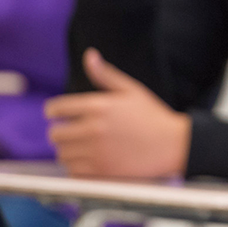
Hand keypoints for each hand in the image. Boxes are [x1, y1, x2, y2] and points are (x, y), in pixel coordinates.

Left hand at [45, 48, 190, 177]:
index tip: (56, 114)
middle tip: (72, 132)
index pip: (57, 108)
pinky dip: (77, 167)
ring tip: (82, 147)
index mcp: (99, 106)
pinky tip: (90, 161)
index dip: (53, 110)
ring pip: (62, 154)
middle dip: (61, 132)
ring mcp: (97, 152)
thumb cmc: (153, 116)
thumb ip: (106, 75)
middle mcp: (94, 128)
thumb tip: (89, 55)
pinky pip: (73, 171)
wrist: (174, 145)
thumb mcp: (132, 90)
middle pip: (55, 134)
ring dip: (68, 150)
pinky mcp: (102, 171)